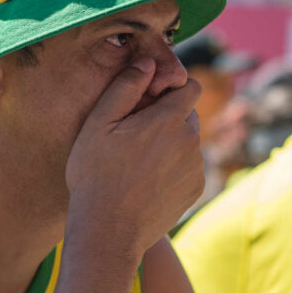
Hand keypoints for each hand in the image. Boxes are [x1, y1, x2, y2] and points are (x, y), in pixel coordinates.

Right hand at [65, 56, 204, 255]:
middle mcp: (190, 141)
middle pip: (188, 113)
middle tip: (136, 131)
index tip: (148, 99)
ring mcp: (196, 168)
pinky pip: (189, 165)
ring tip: (138, 160)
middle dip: (168, 115)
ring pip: (188, 140)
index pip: (190, 86)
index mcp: (169, 120)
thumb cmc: (95, 175)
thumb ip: (125, 87)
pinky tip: (147, 179)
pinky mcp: (195, 190)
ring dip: (170, 141)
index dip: (170, 87)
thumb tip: (147, 61)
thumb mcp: (98, 124)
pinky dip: (173, 165)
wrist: (108, 231)